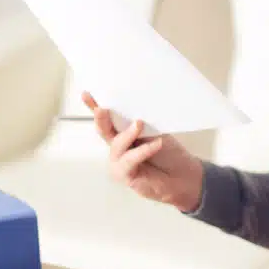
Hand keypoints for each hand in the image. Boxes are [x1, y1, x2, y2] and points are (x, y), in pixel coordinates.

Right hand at [82, 92, 204, 211]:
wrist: (182, 175)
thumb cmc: (169, 152)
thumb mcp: (155, 131)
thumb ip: (140, 122)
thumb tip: (133, 109)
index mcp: (122, 131)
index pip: (107, 117)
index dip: (94, 106)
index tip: (86, 94)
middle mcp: (117, 146)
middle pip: (104, 130)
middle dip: (101, 119)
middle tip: (102, 109)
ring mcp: (119, 161)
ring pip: (117, 145)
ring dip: (127, 134)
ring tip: (139, 123)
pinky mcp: (125, 175)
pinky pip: (130, 160)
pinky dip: (142, 151)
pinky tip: (156, 144)